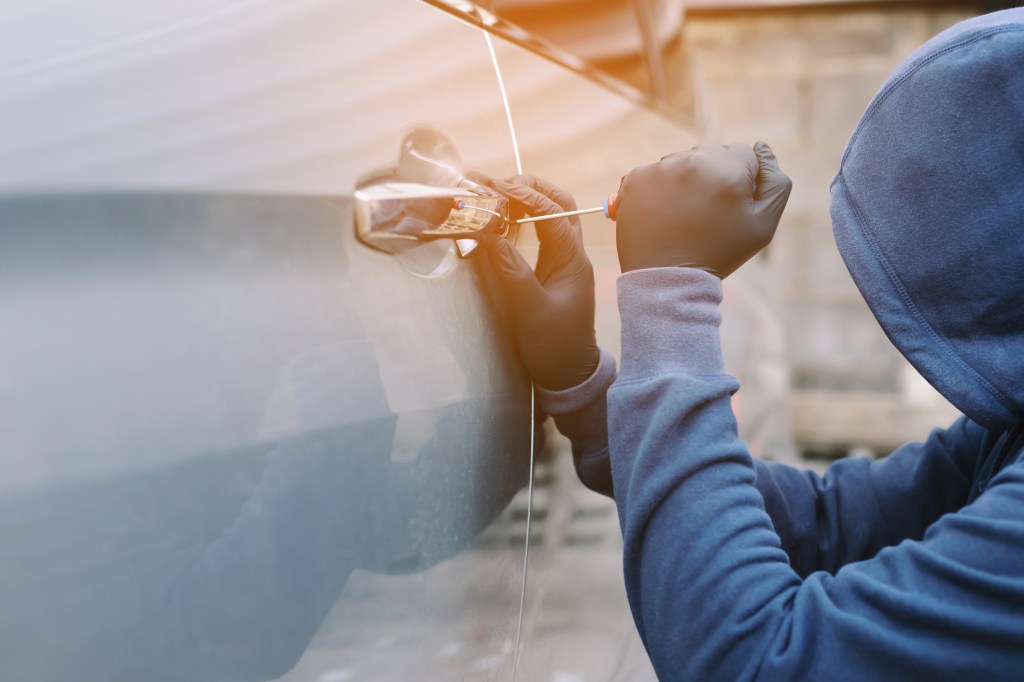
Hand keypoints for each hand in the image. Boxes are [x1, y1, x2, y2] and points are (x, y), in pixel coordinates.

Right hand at [486, 175, 599, 390]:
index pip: (553, 214)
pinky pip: (545, 231)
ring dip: (530, 198)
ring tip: (498, 192)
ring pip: (554, 215)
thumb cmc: (555, 346)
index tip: (497, 187)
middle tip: (499, 182)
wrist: (569, 373)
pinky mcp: (555, 269)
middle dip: (532, 186)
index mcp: (572, 261)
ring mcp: (565, 261)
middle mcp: (572, 255)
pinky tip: (506, 217)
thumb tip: (490, 238)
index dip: (525, 196)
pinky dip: (527, 217)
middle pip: (560, 204)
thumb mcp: (530, 312)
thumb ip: (511, 273)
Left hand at [615, 141, 791, 276]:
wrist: (667, 280)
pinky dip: (660, 188)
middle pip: (712, 154)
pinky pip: (655, 172)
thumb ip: (776, 182)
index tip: (730, 208)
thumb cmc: (720, 252)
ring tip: (684, 215)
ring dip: (686, 180)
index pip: (745, 155)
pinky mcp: (634, 179)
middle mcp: (692, 161)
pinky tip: (663, 213)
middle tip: (706, 214)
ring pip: (683, 161)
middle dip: (714, 176)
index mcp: (728, 169)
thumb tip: (762, 148)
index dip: (742, 182)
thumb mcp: (763, 224)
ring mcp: (659, 169)